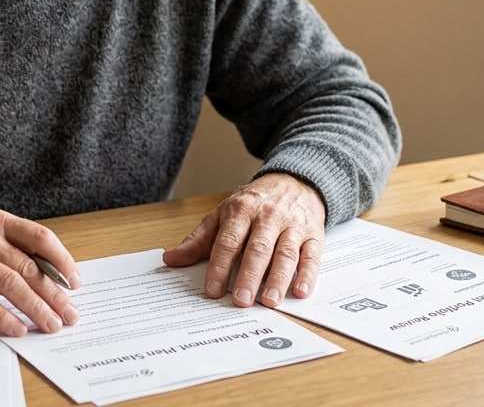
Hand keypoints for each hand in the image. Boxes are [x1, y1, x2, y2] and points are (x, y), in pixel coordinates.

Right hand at [0, 207, 80, 336]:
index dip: (62, 260)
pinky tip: (16, 328)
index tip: (75, 282)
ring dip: (36, 307)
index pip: (39, 237)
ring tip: (50, 324)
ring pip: (11, 283)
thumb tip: (46, 276)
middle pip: (29, 266)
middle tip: (69, 314)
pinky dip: (3, 316)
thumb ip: (7, 247)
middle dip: (54, 294)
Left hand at [162, 173, 326, 307]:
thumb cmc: (255, 202)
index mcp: (241, 211)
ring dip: (278, 279)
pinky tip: (300, 291)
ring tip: (269, 301)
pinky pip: (312, 256)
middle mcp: (268, 217)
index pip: (228, 241)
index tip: (213, 290)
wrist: (295, 181)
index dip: (220, 266)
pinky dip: (307, 275)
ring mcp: (292, 225)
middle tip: (241, 300)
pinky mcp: (313, 235)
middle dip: (249, 275)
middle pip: (258, 249)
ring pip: (285, 253)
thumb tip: (171, 259)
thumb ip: (198, 239)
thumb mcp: (223, 214)